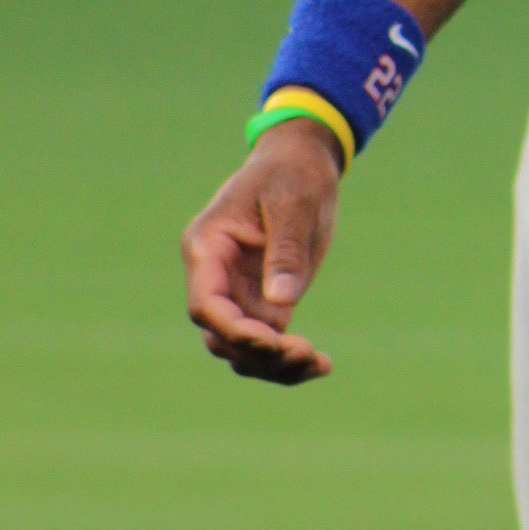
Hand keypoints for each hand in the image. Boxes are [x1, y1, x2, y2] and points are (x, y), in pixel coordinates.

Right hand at [181, 123, 343, 384]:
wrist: (302, 163)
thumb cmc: (292, 174)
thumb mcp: (293, 203)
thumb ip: (286, 250)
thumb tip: (281, 303)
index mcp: (207, 247)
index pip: (206, 305)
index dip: (235, 330)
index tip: (274, 340)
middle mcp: (215, 276)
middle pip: (221, 336)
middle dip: (258, 353)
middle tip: (306, 352)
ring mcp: (238, 292)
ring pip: (242, 348)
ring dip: (274, 366)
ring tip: (319, 364)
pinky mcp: (265, 301)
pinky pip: (268, 342)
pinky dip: (289, 360)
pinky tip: (322, 365)